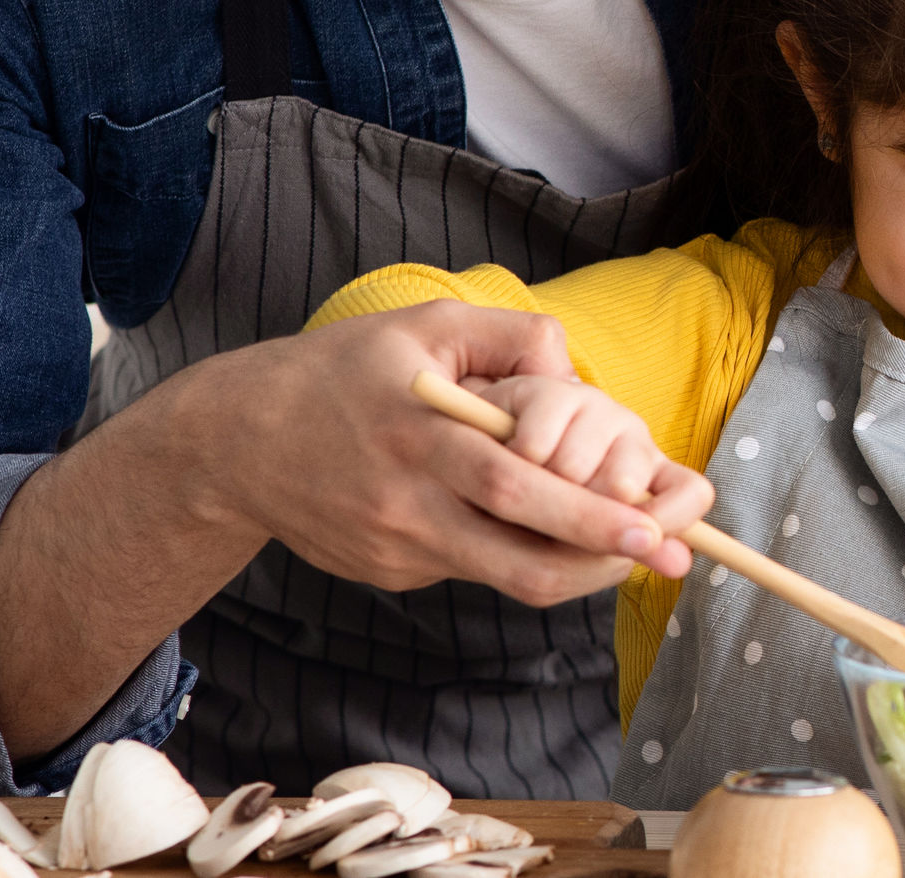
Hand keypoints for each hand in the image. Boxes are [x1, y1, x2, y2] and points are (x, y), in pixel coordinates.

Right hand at [188, 298, 712, 603]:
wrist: (233, 444)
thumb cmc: (341, 372)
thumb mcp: (424, 326)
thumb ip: (510, 337)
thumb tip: (577, 375)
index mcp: (421, 436)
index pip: (514, 487)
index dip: (588, 515)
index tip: (654, 524)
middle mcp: (408, 505)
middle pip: (519, 557)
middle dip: (606, 560)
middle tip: (671, 556)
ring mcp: (396, 550)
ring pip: (502, 577)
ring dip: (574, 567)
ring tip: (628, 548)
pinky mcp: (389, 574)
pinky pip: (467, 567)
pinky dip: (511, 549)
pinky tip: (528, 524)